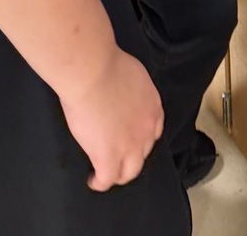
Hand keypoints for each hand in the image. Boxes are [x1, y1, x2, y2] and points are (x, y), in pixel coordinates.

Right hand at [59, 48, 163, 191]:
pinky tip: (92, 180)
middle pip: (143, 154)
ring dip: (118, 175)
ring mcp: (129, 147)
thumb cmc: (107, 65)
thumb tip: (124, 90)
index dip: (141, 137)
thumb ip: (133, 88)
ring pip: (129, 172)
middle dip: (132, 158)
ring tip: (107, 175)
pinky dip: (99, 182)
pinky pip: (106, 179)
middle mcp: (147, 130)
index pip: (153, 131)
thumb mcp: (133, 74)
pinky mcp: (108, 158)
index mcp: (153, 108)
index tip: (130, 138)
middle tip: (118, 158)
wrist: (94, 73)